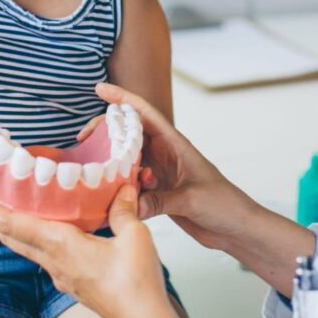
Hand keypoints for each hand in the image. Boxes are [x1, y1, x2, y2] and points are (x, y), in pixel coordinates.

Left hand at [0, 186, 185, 317]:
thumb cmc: (137, 283)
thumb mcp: (135, 236)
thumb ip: (123, 209)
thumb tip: (122, 187)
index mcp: (64, 247)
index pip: (17, 226)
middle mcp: (56, 262)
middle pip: (13, 238)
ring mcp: (62, 275)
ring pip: (27, 248)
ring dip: (15, 229)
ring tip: (13, 207)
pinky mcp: (72, 283)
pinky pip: (45, 257)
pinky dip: (37, 239)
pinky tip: (50, 230)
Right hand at [90, 82, 260, 251]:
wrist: (236, 228)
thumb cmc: (224, 204)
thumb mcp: (192, 199)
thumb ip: (161, 201)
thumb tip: (130, 203)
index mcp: (175, 144)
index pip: (145, 113)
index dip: (122, 98)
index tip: (100, 89)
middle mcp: (164, 154)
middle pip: (129, 134)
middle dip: (105, 130)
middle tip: (82, 137)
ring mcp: (160, 173)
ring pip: (127, 159)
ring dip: (109, 161)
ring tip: (88, 166)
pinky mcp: (157, 193)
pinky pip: (130, 184)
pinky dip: (117, 187)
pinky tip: (102, 194)